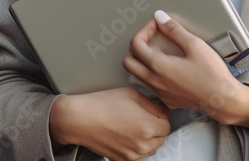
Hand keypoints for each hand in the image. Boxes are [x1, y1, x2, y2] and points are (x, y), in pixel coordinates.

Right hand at [49, 86, 169, 159]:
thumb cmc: (103, 104)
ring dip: (147, 139)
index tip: (152, 111)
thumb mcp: (132, 94)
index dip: (160, 116)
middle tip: (141, 117)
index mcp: (148, 127)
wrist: (81, 119)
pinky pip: (138, 155)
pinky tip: (125, 135)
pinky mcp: (122, 160)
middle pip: (161, 138)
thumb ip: (153, 104)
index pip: (167, 125)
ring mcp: (132, 155)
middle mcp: (143, 144)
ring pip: (151, 148)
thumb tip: (162, 110)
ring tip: (132, 126)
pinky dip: (136, 147)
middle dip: (155, 128)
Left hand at [122, 10, 248, 130]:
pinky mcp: (167, 100)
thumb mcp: (195, 45)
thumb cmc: (212, 75)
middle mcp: (155, 81)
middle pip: (129, 62)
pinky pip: (150, 85)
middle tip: (151, 39)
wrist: (223, 100)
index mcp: (159, 66)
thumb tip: (160, 18)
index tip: (156, 26)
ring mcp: (160, 93)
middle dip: (136, 46)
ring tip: (160, 52)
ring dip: (142, 61)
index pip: (136, 45)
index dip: (144, 30)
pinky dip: (152, 74)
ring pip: (137, 75)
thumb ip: (174, 30)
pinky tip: (167, 68)